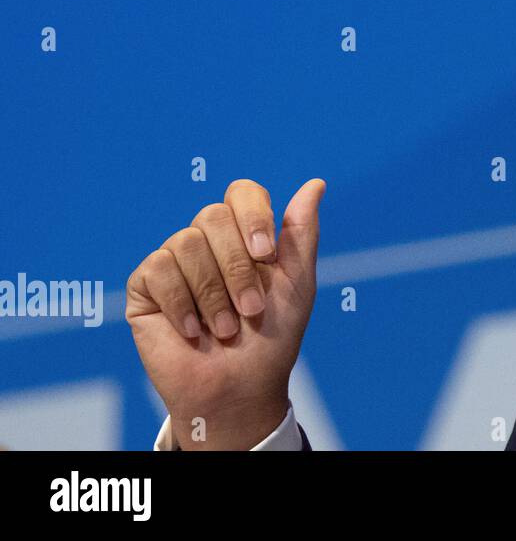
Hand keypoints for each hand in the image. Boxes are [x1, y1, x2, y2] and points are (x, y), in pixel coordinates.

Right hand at [126, 178, 324, 448]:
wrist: (240, 386)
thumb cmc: (272, 336)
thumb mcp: (297, 281)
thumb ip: (301, 231)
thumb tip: (316, 183)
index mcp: (244, 234)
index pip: (242, 193)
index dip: (253, 217)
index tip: (267, 256)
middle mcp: (207, 240)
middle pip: (214, 216)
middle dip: (238, 268)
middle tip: (251, 308)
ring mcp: (175, 260)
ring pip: (187, 243)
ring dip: (214, 294)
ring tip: (225, 328)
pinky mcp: (145, 285)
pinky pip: (158, 269)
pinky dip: (182, 303)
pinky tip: (193, 331)